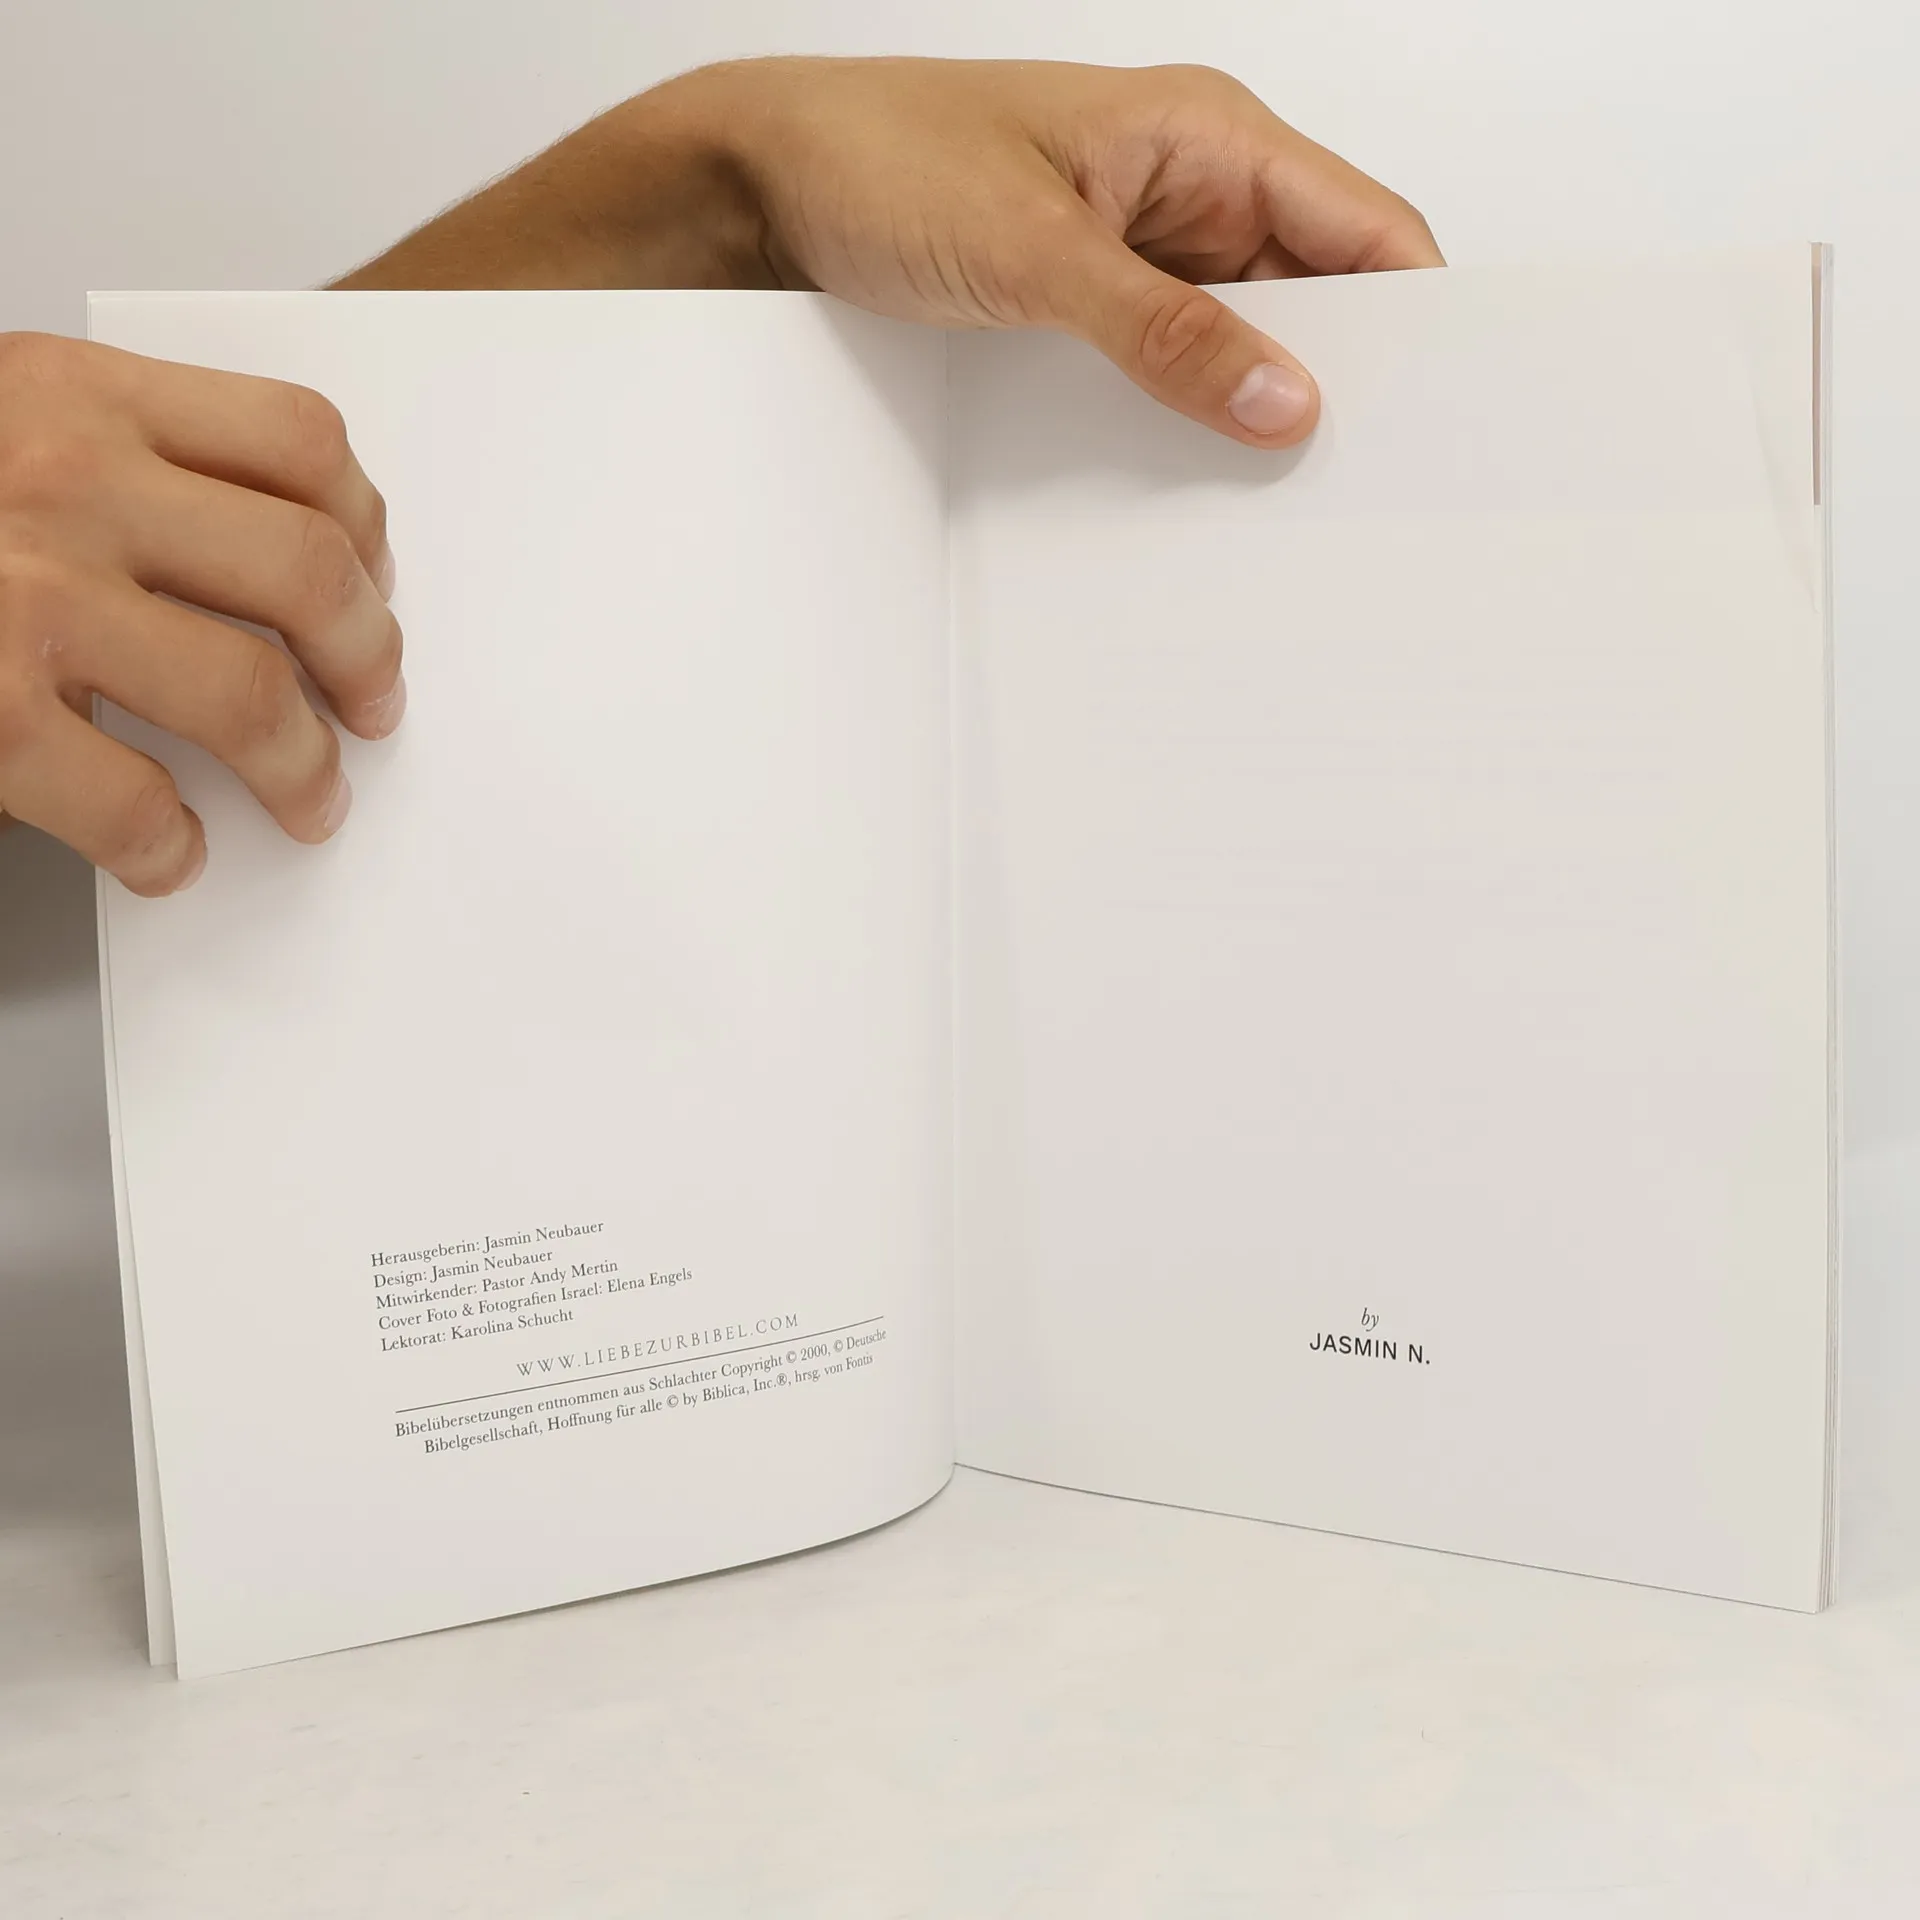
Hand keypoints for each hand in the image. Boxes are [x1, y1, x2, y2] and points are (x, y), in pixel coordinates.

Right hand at [0, 334, 402, 892]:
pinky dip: (170, 845)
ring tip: (310, 798)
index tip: (374, 581)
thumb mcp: (2, 419)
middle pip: (306, 570)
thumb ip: (119, 455)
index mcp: (78, 396)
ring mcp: (22, 599)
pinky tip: (173, 851)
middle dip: (366, 657)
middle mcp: (64, 483)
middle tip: (373, 707)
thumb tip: (270, 550)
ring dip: (304, 769)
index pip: (298, 445)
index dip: (366, 528)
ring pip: (249, 695)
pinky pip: (132, 803)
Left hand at [712, 59, 1443, 445]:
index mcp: (1207, 135)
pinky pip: (1170, 361)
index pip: (1367, 229)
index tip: (1434, 418)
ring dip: (1252, 405)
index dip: (1416, 323)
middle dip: (1337, 381)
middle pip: (1318, 296)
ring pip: (1243, 338)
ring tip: (1273, 494)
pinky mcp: (1089, 300)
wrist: (757, 187)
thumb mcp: (1034, 251)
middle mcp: (1188, 187)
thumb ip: (1163, 331)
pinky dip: (1186, 411)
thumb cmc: (878, 161)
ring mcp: (1138, 248)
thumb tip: (1281, 400)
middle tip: (1348, 484)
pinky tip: (1188, 470)